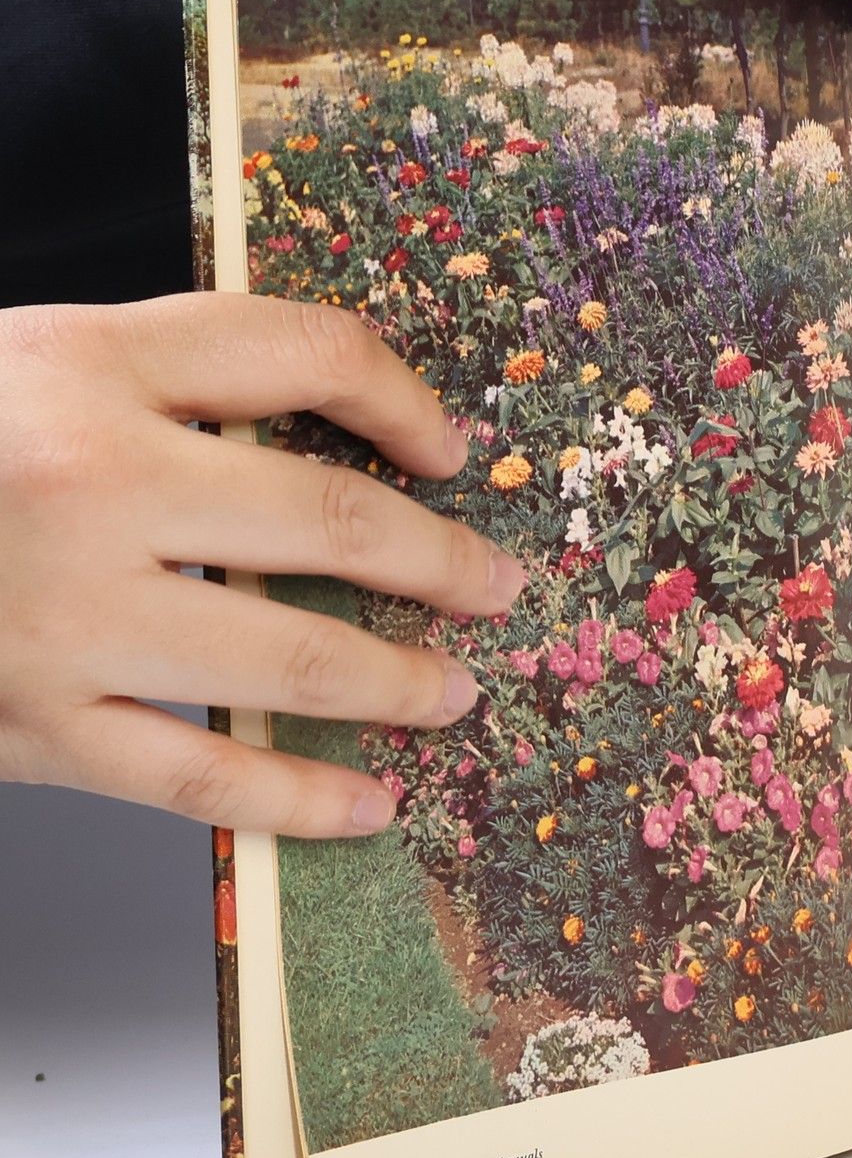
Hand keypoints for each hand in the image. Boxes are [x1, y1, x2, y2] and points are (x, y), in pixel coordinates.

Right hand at [0, 294, 526, 836]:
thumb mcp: (37, 364)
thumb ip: (172, 379)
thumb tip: (346, 424)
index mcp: (93, 365)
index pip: (304, 351)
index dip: (405, 398)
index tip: (453, 449)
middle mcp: (93, 481)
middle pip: (330, 515)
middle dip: (441, 562)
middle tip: (499, 587)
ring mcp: (66, 612)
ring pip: (288, 657)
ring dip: (398, 681)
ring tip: (456, 693)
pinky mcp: (36, 721)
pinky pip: (199, 775)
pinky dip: (299, 798)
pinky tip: (370, 806)